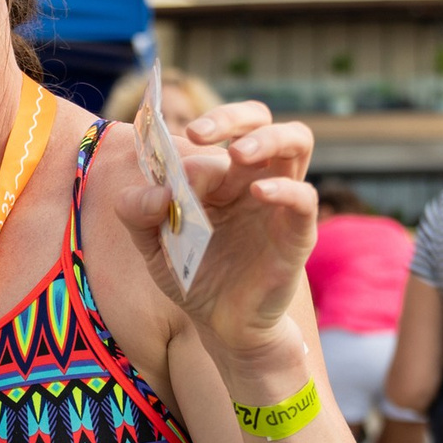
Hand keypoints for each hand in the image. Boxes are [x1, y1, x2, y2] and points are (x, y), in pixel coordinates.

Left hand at [110, 101, 319, 383]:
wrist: (222, 326)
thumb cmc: (193, 278)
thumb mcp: (152, 247)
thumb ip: (139, 214)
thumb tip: (155, 191)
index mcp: (220, 175)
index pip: (216, 133)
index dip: (189, 139)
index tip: (166, 153)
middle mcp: (252, 178)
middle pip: (263, 120)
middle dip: (232, 115)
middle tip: (198, 132)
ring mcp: (278, 202)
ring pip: (297, 142)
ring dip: (269, 137)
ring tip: (238, 152)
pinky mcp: (297, 233)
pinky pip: (304, 198)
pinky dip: (284, 190)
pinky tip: (257, 193)